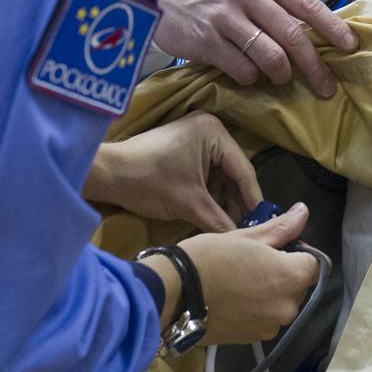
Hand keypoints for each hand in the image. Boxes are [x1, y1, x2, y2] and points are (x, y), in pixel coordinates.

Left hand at [84, 113, 260, 230]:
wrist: (106, 174)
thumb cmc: (150, 182)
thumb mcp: (188, 203)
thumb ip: (219, 221)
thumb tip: (242, 242)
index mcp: (215, 133)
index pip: (243, 170)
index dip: (253, 200)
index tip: (264, 223)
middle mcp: (210, 130)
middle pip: (232, 173)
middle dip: (237, 202)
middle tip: (248, 230)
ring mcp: (196, 139)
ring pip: (219, 176)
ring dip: (223, 201)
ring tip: (232, 228)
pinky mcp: (184, 150)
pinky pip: (205, 174)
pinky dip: (209, 195)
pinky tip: (214, 216)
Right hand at [156, 0, 358, 97]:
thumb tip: (314, 24)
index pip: (308, 4)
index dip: (333, 28)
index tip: (351, 47)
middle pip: (294, 36)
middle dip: (316, 67)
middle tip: (326, 87)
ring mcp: (225, 17)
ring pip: (272, 57)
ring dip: (282, 74)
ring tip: (281, 78)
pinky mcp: (206, 41)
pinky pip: (242, 70)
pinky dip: (251, 78)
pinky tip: (247, 74)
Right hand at [184, 203, 323, 344]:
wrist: (175, 294)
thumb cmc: (212, 257)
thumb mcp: (247, 236)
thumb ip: (282, 228)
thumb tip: (304, 211)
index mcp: (291, 277)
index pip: (313, 264)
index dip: (297, 253)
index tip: (275, 248)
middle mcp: (287, 307)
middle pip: (298, 285)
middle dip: (282, 273)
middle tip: (253, 261)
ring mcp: (270, 326)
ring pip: (280, 303)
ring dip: (269, 292)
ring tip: (239, 280)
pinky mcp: (252, 339)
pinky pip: (264, 319)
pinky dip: (256, 309)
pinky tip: (233, 298)